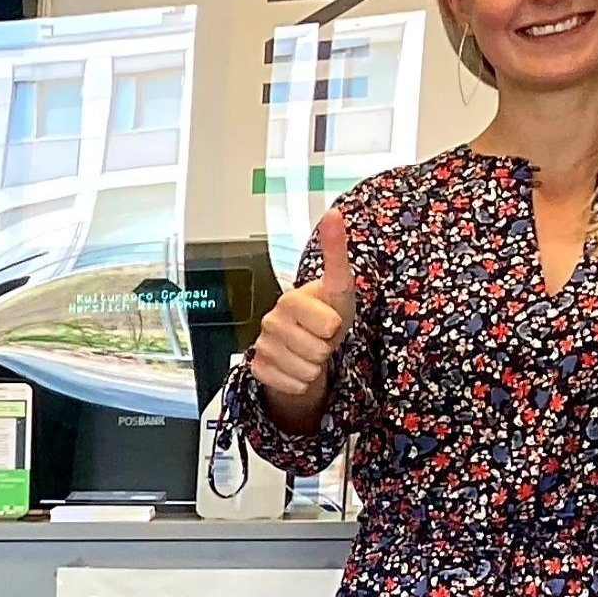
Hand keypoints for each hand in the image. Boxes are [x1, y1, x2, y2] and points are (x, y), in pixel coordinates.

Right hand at [249, 207, 358, 417]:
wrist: (309, 344)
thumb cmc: (327, 312)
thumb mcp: (338, 285)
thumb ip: (335, 251)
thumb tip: (333, 212)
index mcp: (289, 300)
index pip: (327, 325)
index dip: (335, 327)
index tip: (330, 319)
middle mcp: (270, 321)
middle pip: (316, 351)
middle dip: (326, 349)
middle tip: (320, 338)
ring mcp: (262, 346)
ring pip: (305, 371)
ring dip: (315, 367)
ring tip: (311, 351)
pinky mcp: (258, 370)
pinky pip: (289, 384)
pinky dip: (300, 382)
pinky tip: (297, 368)